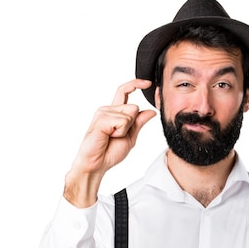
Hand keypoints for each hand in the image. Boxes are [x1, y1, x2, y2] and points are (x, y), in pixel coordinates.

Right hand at [64, 79, 156, 206]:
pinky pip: (122, 121)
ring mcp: (103, 113)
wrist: (96, 164)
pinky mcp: (101, 119)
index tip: (148, 83)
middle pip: (133, 107)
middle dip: (132, 124)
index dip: (136, 84)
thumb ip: (139, 123)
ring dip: (125, 130)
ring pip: (129, 114)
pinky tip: (109, 136)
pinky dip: (120, 132)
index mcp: (114, 112)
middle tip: (118, 136)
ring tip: (111, 137)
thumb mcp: (130, 137)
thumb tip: (151, 111)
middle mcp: (108, 109)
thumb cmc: (109, 152)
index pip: (124, 91)